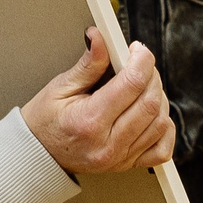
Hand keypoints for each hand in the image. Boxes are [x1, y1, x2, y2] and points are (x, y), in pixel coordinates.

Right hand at [20, 28, 175, 174]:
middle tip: (138, 65)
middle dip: (151, 76)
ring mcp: (120, 158)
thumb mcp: (60, 87)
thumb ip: (88, 64)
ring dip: (158, 99)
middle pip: (151, 102)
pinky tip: (151, 115)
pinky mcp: (127, 164)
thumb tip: (100, 38)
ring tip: (141, 88)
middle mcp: (108, 144)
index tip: (137, 50)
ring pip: (161, 123)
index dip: (141, 60)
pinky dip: (164, 128)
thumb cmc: (45, 123)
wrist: (38, 155)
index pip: (131, 84)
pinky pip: (162, 149)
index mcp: (89, 121)